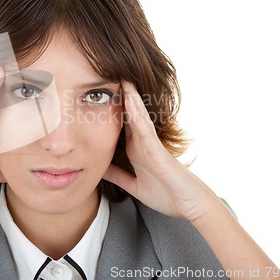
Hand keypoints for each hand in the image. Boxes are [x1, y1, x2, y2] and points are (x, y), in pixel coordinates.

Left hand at [103, 80, 216, 220]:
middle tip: (104, 74)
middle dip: (117, 96)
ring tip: (119, 77)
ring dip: (129, 96)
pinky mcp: (157, 149)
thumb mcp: (132, 185)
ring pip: (136, 115)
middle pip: (126, 114)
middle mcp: (141, 141)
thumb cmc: (164, 194)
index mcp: (134, 148)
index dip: (106, 110)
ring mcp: (150, 143)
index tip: (92, 94)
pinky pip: (145, 127)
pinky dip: (138, 113)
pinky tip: (131, 99)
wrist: (188, 205)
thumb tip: (97, 169)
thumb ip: (117, 176)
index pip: (118, 125)